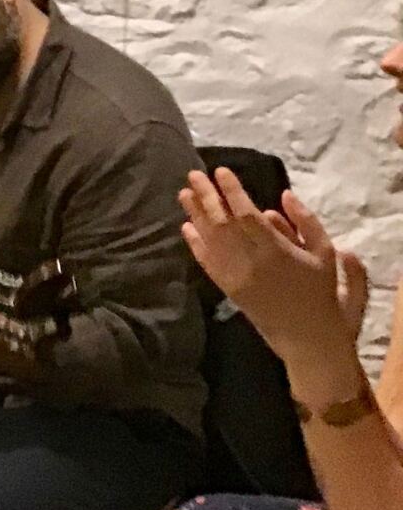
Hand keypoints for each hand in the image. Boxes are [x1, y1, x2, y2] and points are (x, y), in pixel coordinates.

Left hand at [180, 169, 354, 354]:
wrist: (307, 337)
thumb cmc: (321, 292)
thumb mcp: (326, 254)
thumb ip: (306, 223)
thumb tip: (283, 196)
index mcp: (276, 250)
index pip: (246, 214)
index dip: (232, 191)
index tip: (221, 171)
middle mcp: (250, 261)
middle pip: (221, 222)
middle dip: (206, 196)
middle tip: (193, 174)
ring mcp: (234, 276)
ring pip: (210, 239)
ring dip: (195, 214)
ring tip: (184, 193)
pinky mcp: (226, 289)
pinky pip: (206, 262)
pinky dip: (195, 243)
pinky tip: (186, 226)